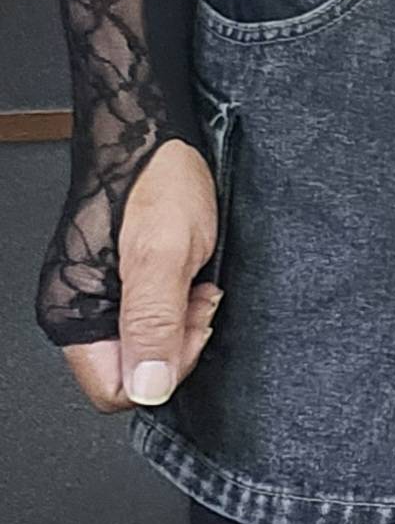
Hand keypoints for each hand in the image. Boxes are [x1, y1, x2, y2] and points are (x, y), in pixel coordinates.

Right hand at [61, 139, 223, 413]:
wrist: (151, 132)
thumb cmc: (156, 178)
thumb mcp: (166, 252)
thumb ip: (155, 323)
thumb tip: (148, 388)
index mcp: (72, 311)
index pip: (115, 391)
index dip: (162, 369)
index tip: (187, 323)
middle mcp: (74, 309)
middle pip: (133, 373)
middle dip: (176, 344)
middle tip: (194, 297)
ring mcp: (92, 297)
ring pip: (146, 350)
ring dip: (180, 324)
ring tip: (192, 280)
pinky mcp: (113, 285)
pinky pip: (150, 324)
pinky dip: (176, 308)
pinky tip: (187, 278)